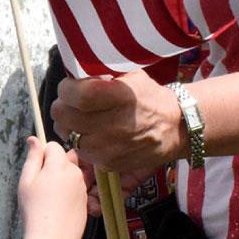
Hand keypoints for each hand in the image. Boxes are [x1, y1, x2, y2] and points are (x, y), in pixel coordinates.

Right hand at [16, 137, 86, 238]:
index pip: (54, 146)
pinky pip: (76, 189)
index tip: (36, 167)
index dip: (43, 154)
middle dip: (54, 165)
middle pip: (65, 159)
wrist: (52, 238)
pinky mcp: (86, 201)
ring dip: (62, 179)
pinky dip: (68, 192)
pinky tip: (57, 206)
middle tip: (40, 183)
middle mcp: (75, 174)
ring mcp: (83, 188)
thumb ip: (32, 158)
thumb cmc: (35, 210)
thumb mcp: (26, 181)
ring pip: (72, 174)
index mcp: (59, 165)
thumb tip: (34, 139)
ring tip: (49, 197)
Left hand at [50, 69, 183, 172]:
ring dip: (68, 124)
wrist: (176, 128)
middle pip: (63, 115)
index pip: (78, 95)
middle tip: (71, 103)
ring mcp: (110, 147)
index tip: (69, 86)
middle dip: (62, 105)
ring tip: (80, 118)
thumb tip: (73, 75)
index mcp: (121, 98)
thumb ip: (101, 75)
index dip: (66, 89)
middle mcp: (115, 125)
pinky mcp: (108, 163)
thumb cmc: (149, 97)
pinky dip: (80, 141)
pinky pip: (80, 151)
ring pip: (66, 134)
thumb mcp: (131, 76)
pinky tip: (92, 133)